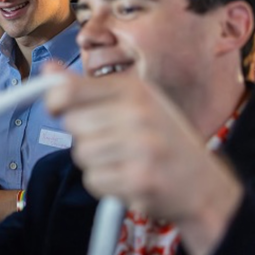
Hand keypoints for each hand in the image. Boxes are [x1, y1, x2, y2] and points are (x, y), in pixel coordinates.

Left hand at [42, 65, 243, 254]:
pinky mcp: (139, 180)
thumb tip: (49, 68)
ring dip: (96, 163)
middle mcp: (138, 113)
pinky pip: (93, 181)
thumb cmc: (163, 139)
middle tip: (113, 142)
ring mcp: (140, 147)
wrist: (206, 186)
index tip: (57, 107)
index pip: (69, 89)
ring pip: (81, 154)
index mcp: (134, 89)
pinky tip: (129, 179)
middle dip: (84, 136)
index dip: (54, 100)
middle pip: (73, 124)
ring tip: (125, 161)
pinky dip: (105, 185)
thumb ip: (87, 88)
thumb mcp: (133, 103)